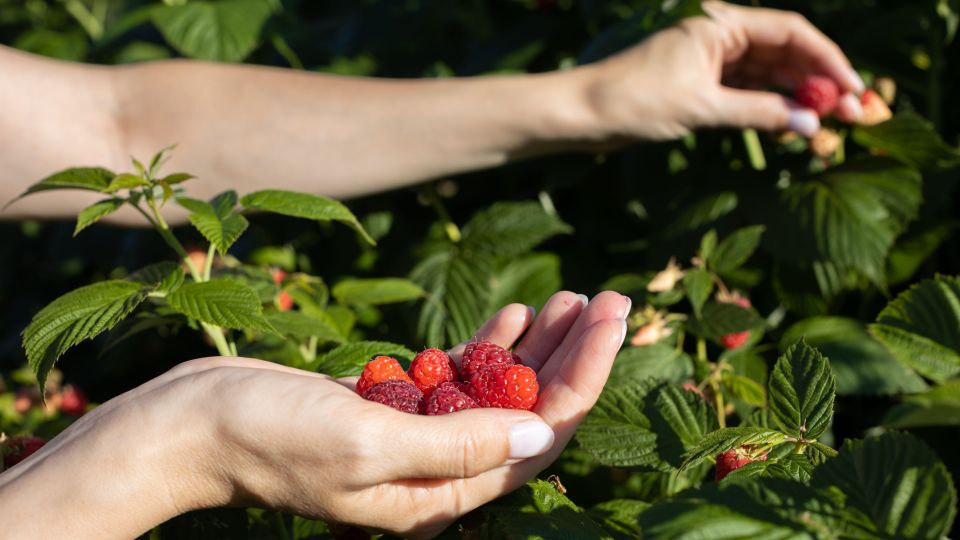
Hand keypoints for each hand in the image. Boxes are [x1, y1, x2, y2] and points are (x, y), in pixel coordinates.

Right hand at [0, 291, 628, 538]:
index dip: (582, 375)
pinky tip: (509, 317)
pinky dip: (486, 348)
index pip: (539, 436)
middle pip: (529, 412)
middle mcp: (438, 473)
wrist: (192, 423)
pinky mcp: (393, 409)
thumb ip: (458, 446)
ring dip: (535, 347)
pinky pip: (457, 380)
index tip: (612, 318)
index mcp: (442, 494)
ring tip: (568, 298)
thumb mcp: (366, 442)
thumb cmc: (268, 437)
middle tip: (607, 297)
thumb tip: (542, 437)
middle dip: (571, 355)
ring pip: (498, 392)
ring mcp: (416, 439)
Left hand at [576, 1, 863, 140]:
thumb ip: (758, 114)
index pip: (790, 32)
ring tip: (827, 123)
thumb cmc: (634, 101)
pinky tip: (790, 124)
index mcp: (720, 22)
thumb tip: (809, 125)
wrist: (583, 113)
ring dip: (795, 96)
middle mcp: (718, 34)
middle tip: (851, 113)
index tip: (853, 88)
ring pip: (766, 74)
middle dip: (817, 81)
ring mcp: (709, 59)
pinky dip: (767, 106)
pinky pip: (744, 90)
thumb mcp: (702, 108)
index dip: (827, 59)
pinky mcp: (699, 83)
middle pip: (783, 52)